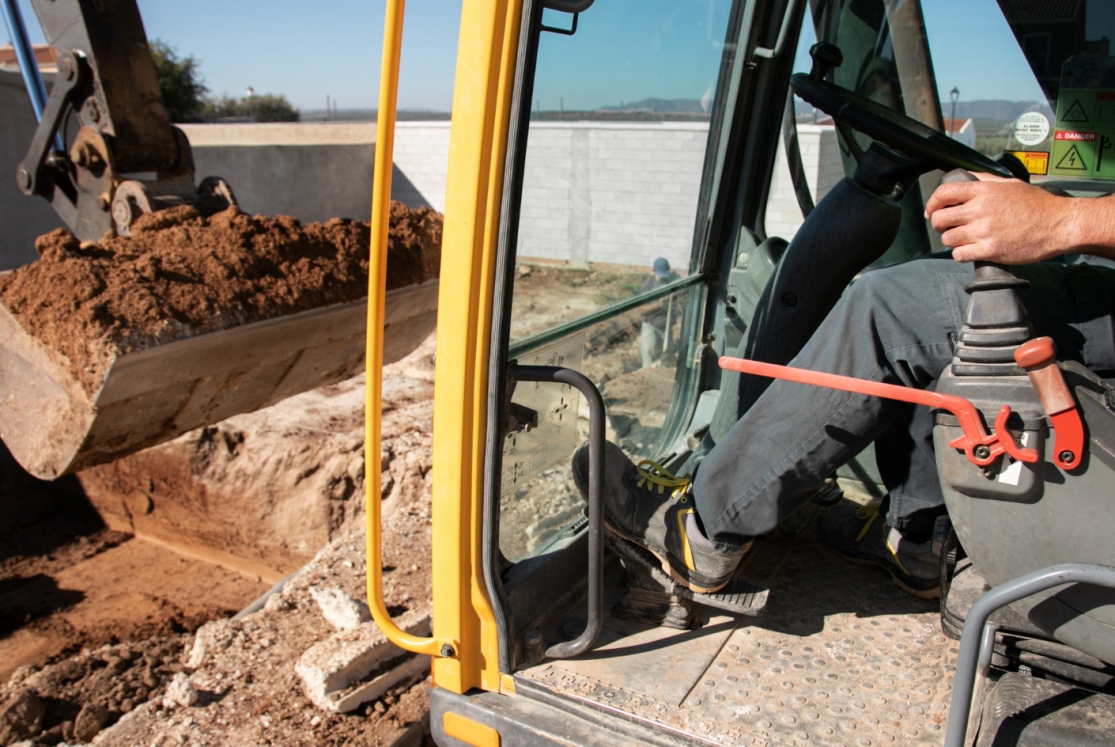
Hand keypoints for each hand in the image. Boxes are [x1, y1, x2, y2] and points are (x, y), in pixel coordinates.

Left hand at [924, 173, 1078, 263]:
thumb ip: (985, 180)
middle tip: (949, 227)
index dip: (932, 203)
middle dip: (940, 224)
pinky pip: (959, 255)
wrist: (1059, 224)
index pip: (944, 193)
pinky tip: (970, 250)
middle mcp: (980, 210)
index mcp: (984, 191)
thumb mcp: (1011, 184)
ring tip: (964, 239)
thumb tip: (966, 177)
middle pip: (940, 219)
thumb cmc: (1037, 204)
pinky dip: (961, 254)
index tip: (932, 211)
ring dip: (952, 240)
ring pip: (948, 239)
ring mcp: (984, 231)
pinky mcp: (990, 250)